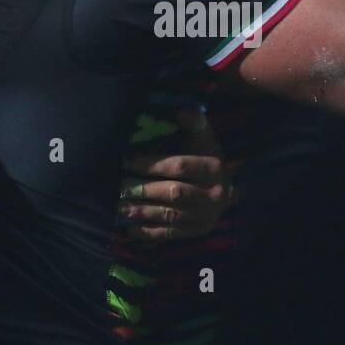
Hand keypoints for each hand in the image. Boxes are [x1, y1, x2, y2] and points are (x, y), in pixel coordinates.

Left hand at [119, 109, 233, 241]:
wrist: (224, 188)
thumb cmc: (204, 156)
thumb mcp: (202, 137)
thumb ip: (194, 122)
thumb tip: (182, 110)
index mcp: (214, 168)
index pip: (179, 166)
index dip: (152, 164)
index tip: (129, 162)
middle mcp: (215, 194)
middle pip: (174, 192)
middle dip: (145, 189)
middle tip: (121, 186)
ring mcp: (207, 215)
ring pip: (171, 215)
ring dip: (143, 212)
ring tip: (121, 208)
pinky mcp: (199, 231)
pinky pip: (172, 234)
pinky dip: (150, 233)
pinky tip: (130, 229)